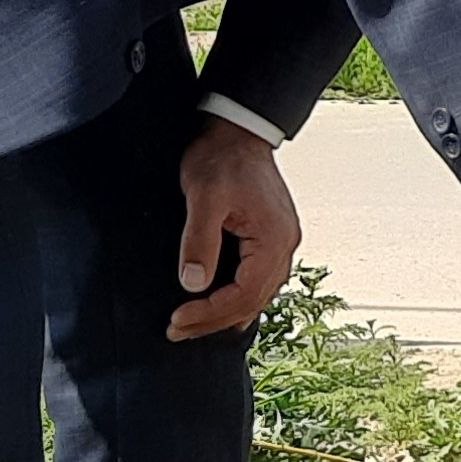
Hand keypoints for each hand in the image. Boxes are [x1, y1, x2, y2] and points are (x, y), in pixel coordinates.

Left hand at [169, 117, 301, 338]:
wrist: (238, 130)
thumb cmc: (221, 158)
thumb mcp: (204, 197)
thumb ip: (200, 240)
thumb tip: (193, 284)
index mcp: (273, 240)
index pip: (243, 295)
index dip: (208, 313)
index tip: (176, 320)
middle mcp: (285, 247)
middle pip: (252, 303)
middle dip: (213, 321)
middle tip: (176, 331)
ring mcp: (281, 244)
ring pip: (257, 296)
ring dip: (224, 314)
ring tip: (192, 325)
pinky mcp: (271, 239)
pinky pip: (258, 282)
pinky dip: (237, 299)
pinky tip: (218, 306)